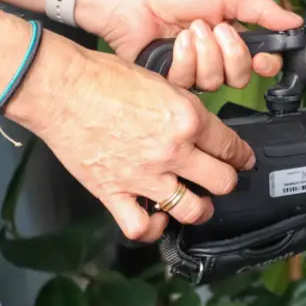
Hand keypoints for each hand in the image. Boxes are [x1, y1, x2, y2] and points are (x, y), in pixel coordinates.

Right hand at [28, 42, 252, 241]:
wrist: (60, 88)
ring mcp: (144, 176)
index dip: (242, 155)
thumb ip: (186, 111)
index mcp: (187, 119)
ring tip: (197, 202)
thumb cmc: (104, 78)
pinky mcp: (114, 192)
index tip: (244, 160)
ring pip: (192, 210)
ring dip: (200, 209)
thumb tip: (200, 129)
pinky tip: (157, 217)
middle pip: (222, 182)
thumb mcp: (163, 82)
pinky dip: (153, 228)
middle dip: (227, 180)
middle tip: (223, 178)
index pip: (231, 147)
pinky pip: (141, 227)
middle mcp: (172, 151)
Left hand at [74, 0, 302, 90]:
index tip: (265, 59)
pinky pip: (188, 82)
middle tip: (218, 30)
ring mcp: (191, 69)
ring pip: (215, 82)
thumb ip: (262, 11)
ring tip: (191, 30)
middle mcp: (213, 57)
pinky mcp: (169, 79)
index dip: (265, 65)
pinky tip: (175, 41)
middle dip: (232, 54)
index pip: (258, 64)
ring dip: (206, 53)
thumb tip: (294, 20)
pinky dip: (184, 59)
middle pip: (240, 77)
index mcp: (230, 37)